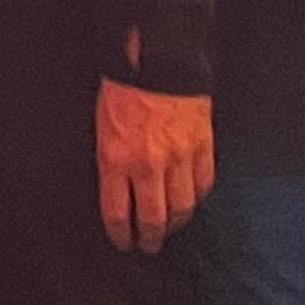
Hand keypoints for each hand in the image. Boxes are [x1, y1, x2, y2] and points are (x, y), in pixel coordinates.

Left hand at [96, 80, 214, 252]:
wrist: (157, 59)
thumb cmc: (123, 89)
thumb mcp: (101, 128)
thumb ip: (110, 163)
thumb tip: (118, 193)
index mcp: (115, 159)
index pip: (117, 213)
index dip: (120, 235)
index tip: (123, 242)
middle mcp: (148, 165)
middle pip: (152, 219)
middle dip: (150, 239)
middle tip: (148, 246)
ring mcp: (179, 158)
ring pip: (182, 208)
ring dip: (175, 224)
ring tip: (170, 229)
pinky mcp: (203, 147)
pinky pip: (203, 184)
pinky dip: (197, 197)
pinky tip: (190, 201)